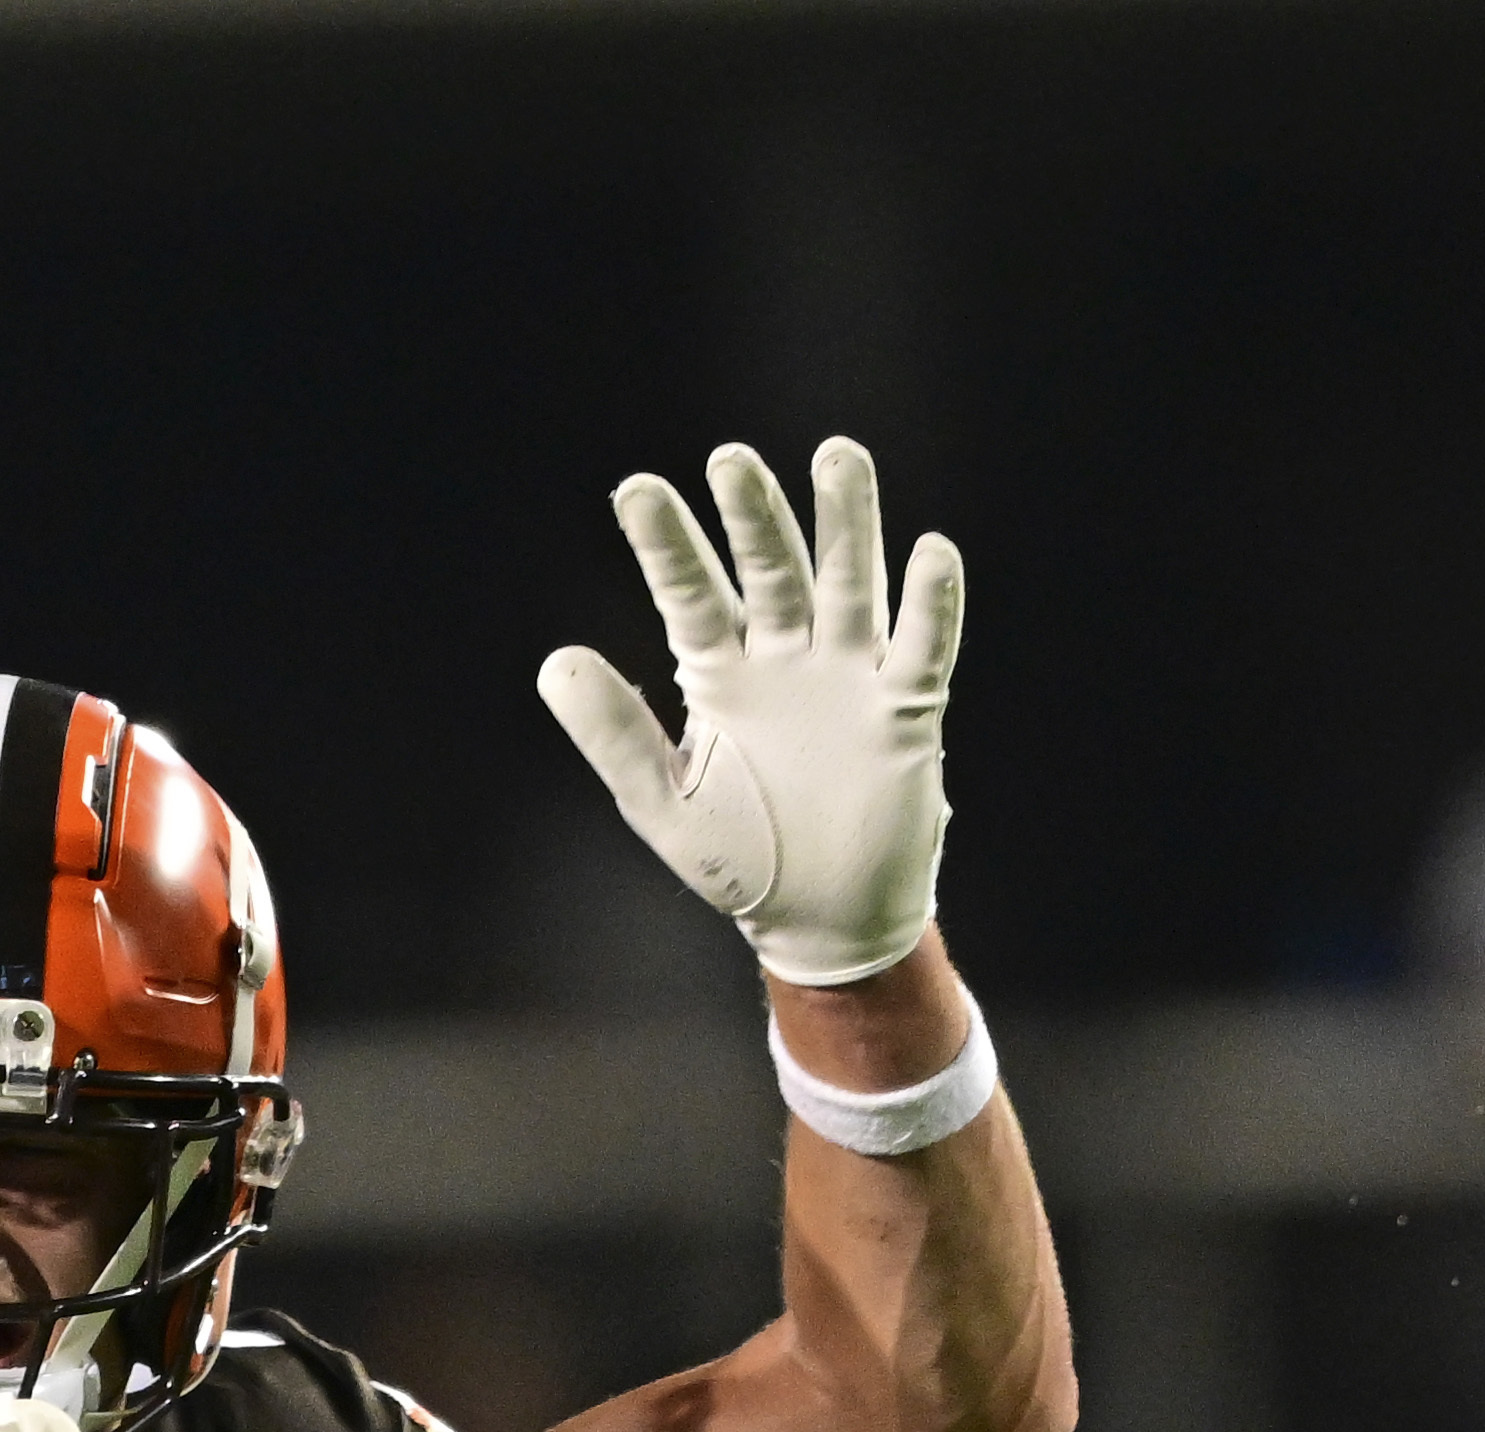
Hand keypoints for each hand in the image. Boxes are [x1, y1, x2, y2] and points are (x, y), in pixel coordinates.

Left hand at [541, 435, 962, 987]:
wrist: (822, 920)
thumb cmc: (739, 858)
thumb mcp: (665, 802)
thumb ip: (614, 734)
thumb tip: (553, 663)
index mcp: (721, 674)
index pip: (690, 595)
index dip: (666, 545)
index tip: (633, 492)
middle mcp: (786, 659)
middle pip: (771, 571)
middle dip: (754, 518)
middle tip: (730, 461)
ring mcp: (848, 678)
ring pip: (849, 585)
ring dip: (847, 525)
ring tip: (838, 458)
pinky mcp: (904, 711)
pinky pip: (923, 648)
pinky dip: (931, 605)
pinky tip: (931, 554)